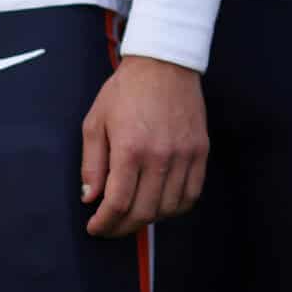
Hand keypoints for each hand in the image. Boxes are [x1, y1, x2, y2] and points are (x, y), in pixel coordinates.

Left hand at [80, 55, 208, 237]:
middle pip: (144, 212)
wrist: (164, 63)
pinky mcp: (200, 150)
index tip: (96, 228)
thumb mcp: (95, 121)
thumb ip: (91, 163)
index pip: (118, 204)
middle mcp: (160, 156)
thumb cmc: (125, 90)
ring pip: (169, 208)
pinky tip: (161, 203)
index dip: (104, 224)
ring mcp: (184, 154)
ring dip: (149, 219)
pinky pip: (192, 193)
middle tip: (111, 227)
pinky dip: (176, 207)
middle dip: (122, 228)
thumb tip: (90, 198)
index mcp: (130, 149)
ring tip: (134, 214)